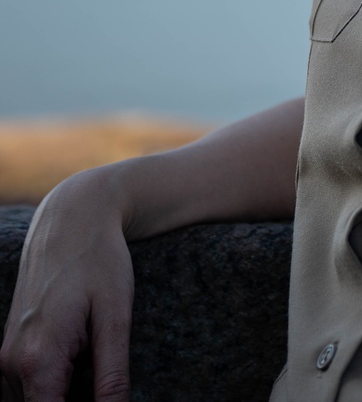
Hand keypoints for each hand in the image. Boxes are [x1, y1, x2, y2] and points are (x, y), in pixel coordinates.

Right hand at [1, 169, 134, 401]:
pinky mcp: (11, 346)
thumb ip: (112, 376)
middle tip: (105, 371)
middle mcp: (12, 364)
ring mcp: (7, 355)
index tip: (106, 398)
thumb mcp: (116, 316)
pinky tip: (83, 355)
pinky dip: (54, 384)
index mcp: (37, 361)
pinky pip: (29, 384)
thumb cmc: (99, 258)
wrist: (73, 214)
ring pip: (34, 401)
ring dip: (63, 395)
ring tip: (95, 359)